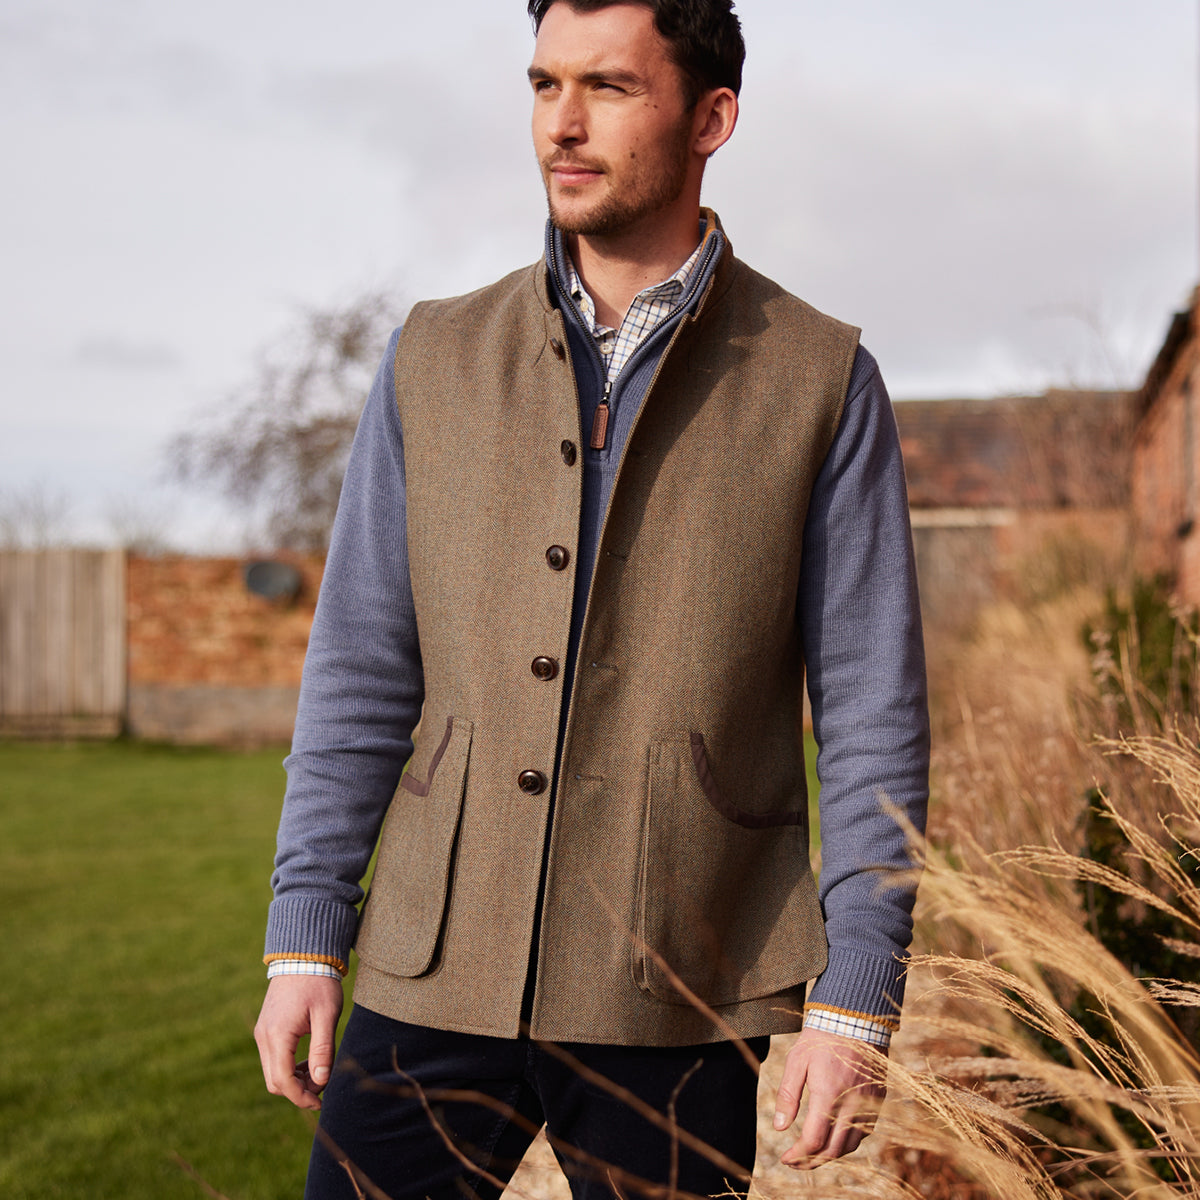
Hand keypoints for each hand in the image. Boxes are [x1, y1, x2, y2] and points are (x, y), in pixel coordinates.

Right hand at [254, 974, 344, 1109]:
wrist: (303, 955)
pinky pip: (273, 1058)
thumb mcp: (327, 1015)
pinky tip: (309, 1059)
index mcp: (278, 1035)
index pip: (283, 1081)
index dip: (301, 1098)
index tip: (320, 1103)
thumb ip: (323, 1049)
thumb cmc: (318, 983)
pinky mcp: (266, 1029)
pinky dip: (289, 1066)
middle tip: (323, 1085)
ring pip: (272, 1072)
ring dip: (294, 1079)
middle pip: (274, 1082)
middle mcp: (264, 1037)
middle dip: (298, 1091)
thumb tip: (320, 1081)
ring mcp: (262, 1033)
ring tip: (319, 1070)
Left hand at [772, 1028, 885, 1167]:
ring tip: (812, 1151)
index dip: (798, 1156)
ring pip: (850, 1145)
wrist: (855, 1017)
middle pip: (833, 1150)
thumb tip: (779, 1127)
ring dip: (830, 1154)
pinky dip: (848, 1141)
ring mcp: (869, 1103)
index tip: (785, 1158)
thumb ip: (788, 1095)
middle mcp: (852, 1104)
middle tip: (795, 1161)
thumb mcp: (797, 1061)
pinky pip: (864, 1131)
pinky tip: (834, 1135)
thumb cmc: (821, 1038)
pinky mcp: (879, 1099)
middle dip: (811, 1161)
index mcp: (829, 1094)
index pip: (814, 1141)